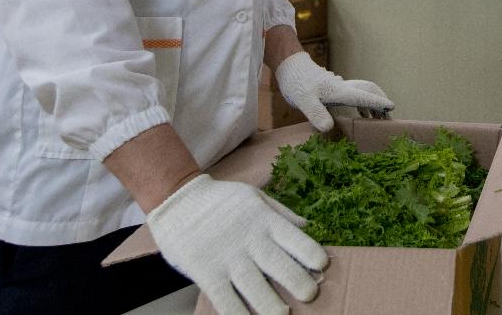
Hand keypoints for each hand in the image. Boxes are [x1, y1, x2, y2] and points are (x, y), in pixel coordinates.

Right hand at [147, 175, 326, 314]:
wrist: (178, 200)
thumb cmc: (220, 200)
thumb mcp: (255, 197)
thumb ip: (281, 214)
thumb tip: (307, 227)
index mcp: (264, 221)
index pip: (294, 238)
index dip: (310, 252)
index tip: (322, 265)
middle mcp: (250, 241)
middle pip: (278, 265)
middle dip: (298, 282)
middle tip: (311, 295)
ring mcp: (228, 258)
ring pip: (254, 286)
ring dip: (271, 304)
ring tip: (284, 314)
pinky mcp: (207, 273)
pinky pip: (225, 299)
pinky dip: (237, 314)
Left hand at [274, 52, 394, 130]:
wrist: (290, 65)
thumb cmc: (296, 82)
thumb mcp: (303, 100)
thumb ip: (316, 113)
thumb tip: (329, 128)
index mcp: (339, 91)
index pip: (363, 97)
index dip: (377, 103)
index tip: (391, 107)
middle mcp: (342, 87)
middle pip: (368, 89)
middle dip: (380, 100)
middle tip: (389, 115)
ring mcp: (338, 86)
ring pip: (363, 91)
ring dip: (373, 102)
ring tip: (379, 117)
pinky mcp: (333, 87)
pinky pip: (354, 94)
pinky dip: (363, 103)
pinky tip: (361, 113)